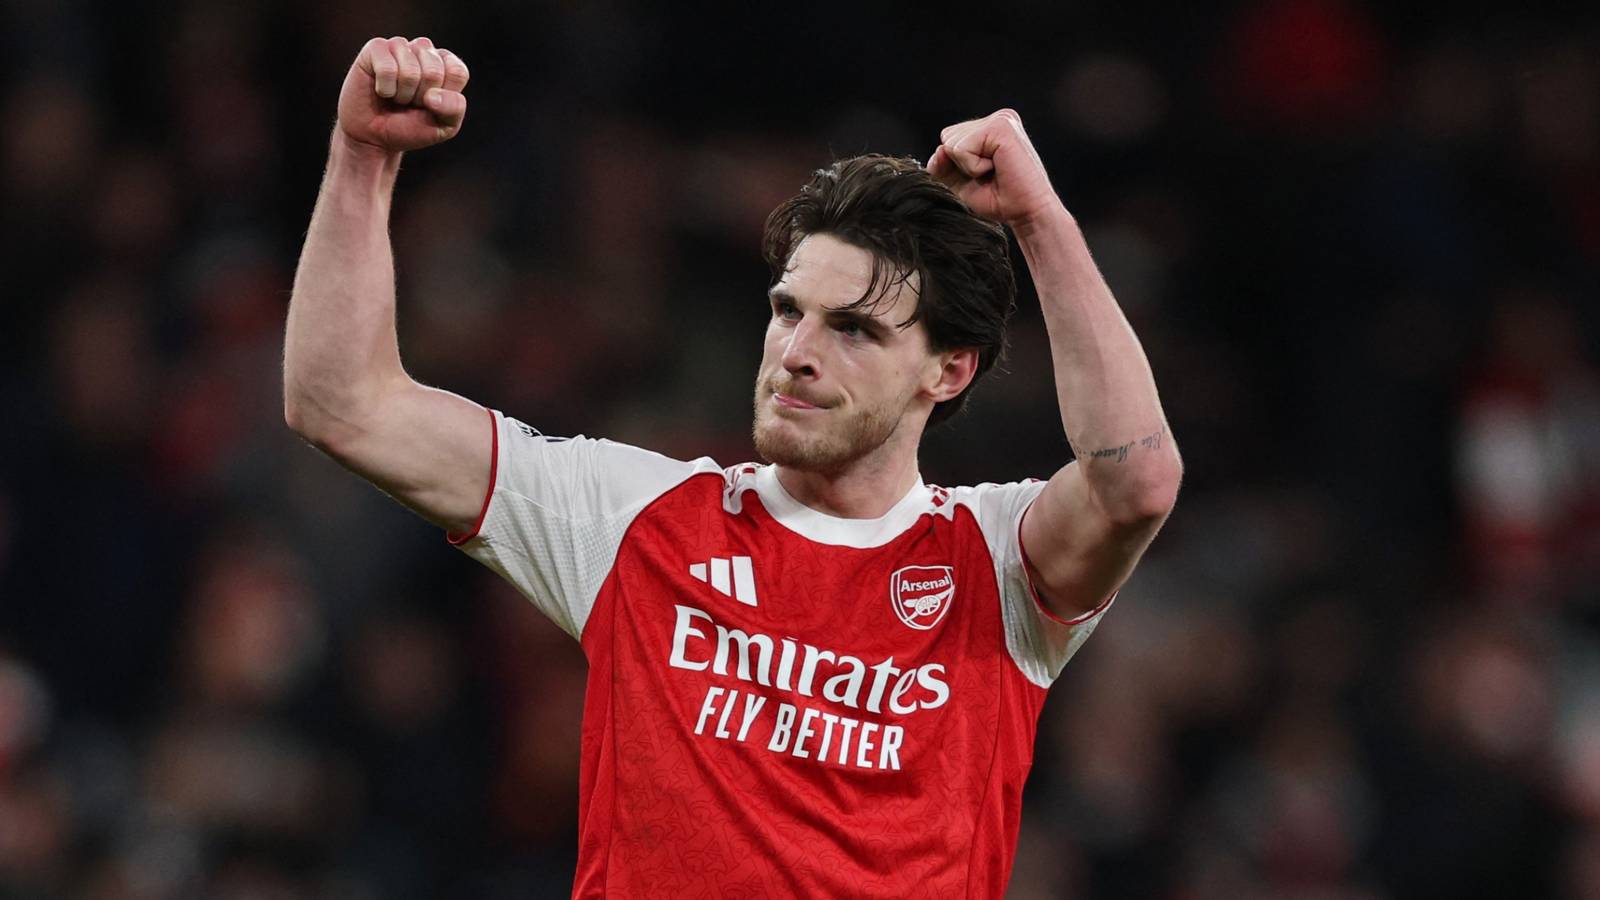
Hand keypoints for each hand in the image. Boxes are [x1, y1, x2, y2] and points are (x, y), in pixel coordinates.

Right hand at [336, 36, 469, 153]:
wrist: (376, 137)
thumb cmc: (411, 127)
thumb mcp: (444, 126)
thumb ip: (454, 108)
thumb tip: (433, 95)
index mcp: (446, 63)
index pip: (457, 72)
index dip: (444, 97)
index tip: (432, 105)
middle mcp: (424, 49)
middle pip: (433, 71)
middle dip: (421, 97)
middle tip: (410, 102)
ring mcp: (399, 46)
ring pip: (409, 70)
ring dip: (402, 94)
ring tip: (396, 96)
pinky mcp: (375, 48)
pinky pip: (387, 68)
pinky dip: (385, 88)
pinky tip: (382, 90)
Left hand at [927, 109, 1062, 232]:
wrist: (1027, 212)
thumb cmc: (1000, 200)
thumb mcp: (961, 183)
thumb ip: (943, 166)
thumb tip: (939, 149)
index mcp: (990, 127)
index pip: (949, 138)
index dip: (957, 165)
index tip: (986, 174)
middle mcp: (997, 118)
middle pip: (947, 137)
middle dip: (961, 165)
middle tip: (991, 174)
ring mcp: (1001, 119)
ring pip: (952, 143)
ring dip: (969, 167)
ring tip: (995, 171)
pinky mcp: (1001, 127)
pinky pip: (961, 149)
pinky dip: (973, 167)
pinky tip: (996, 168)